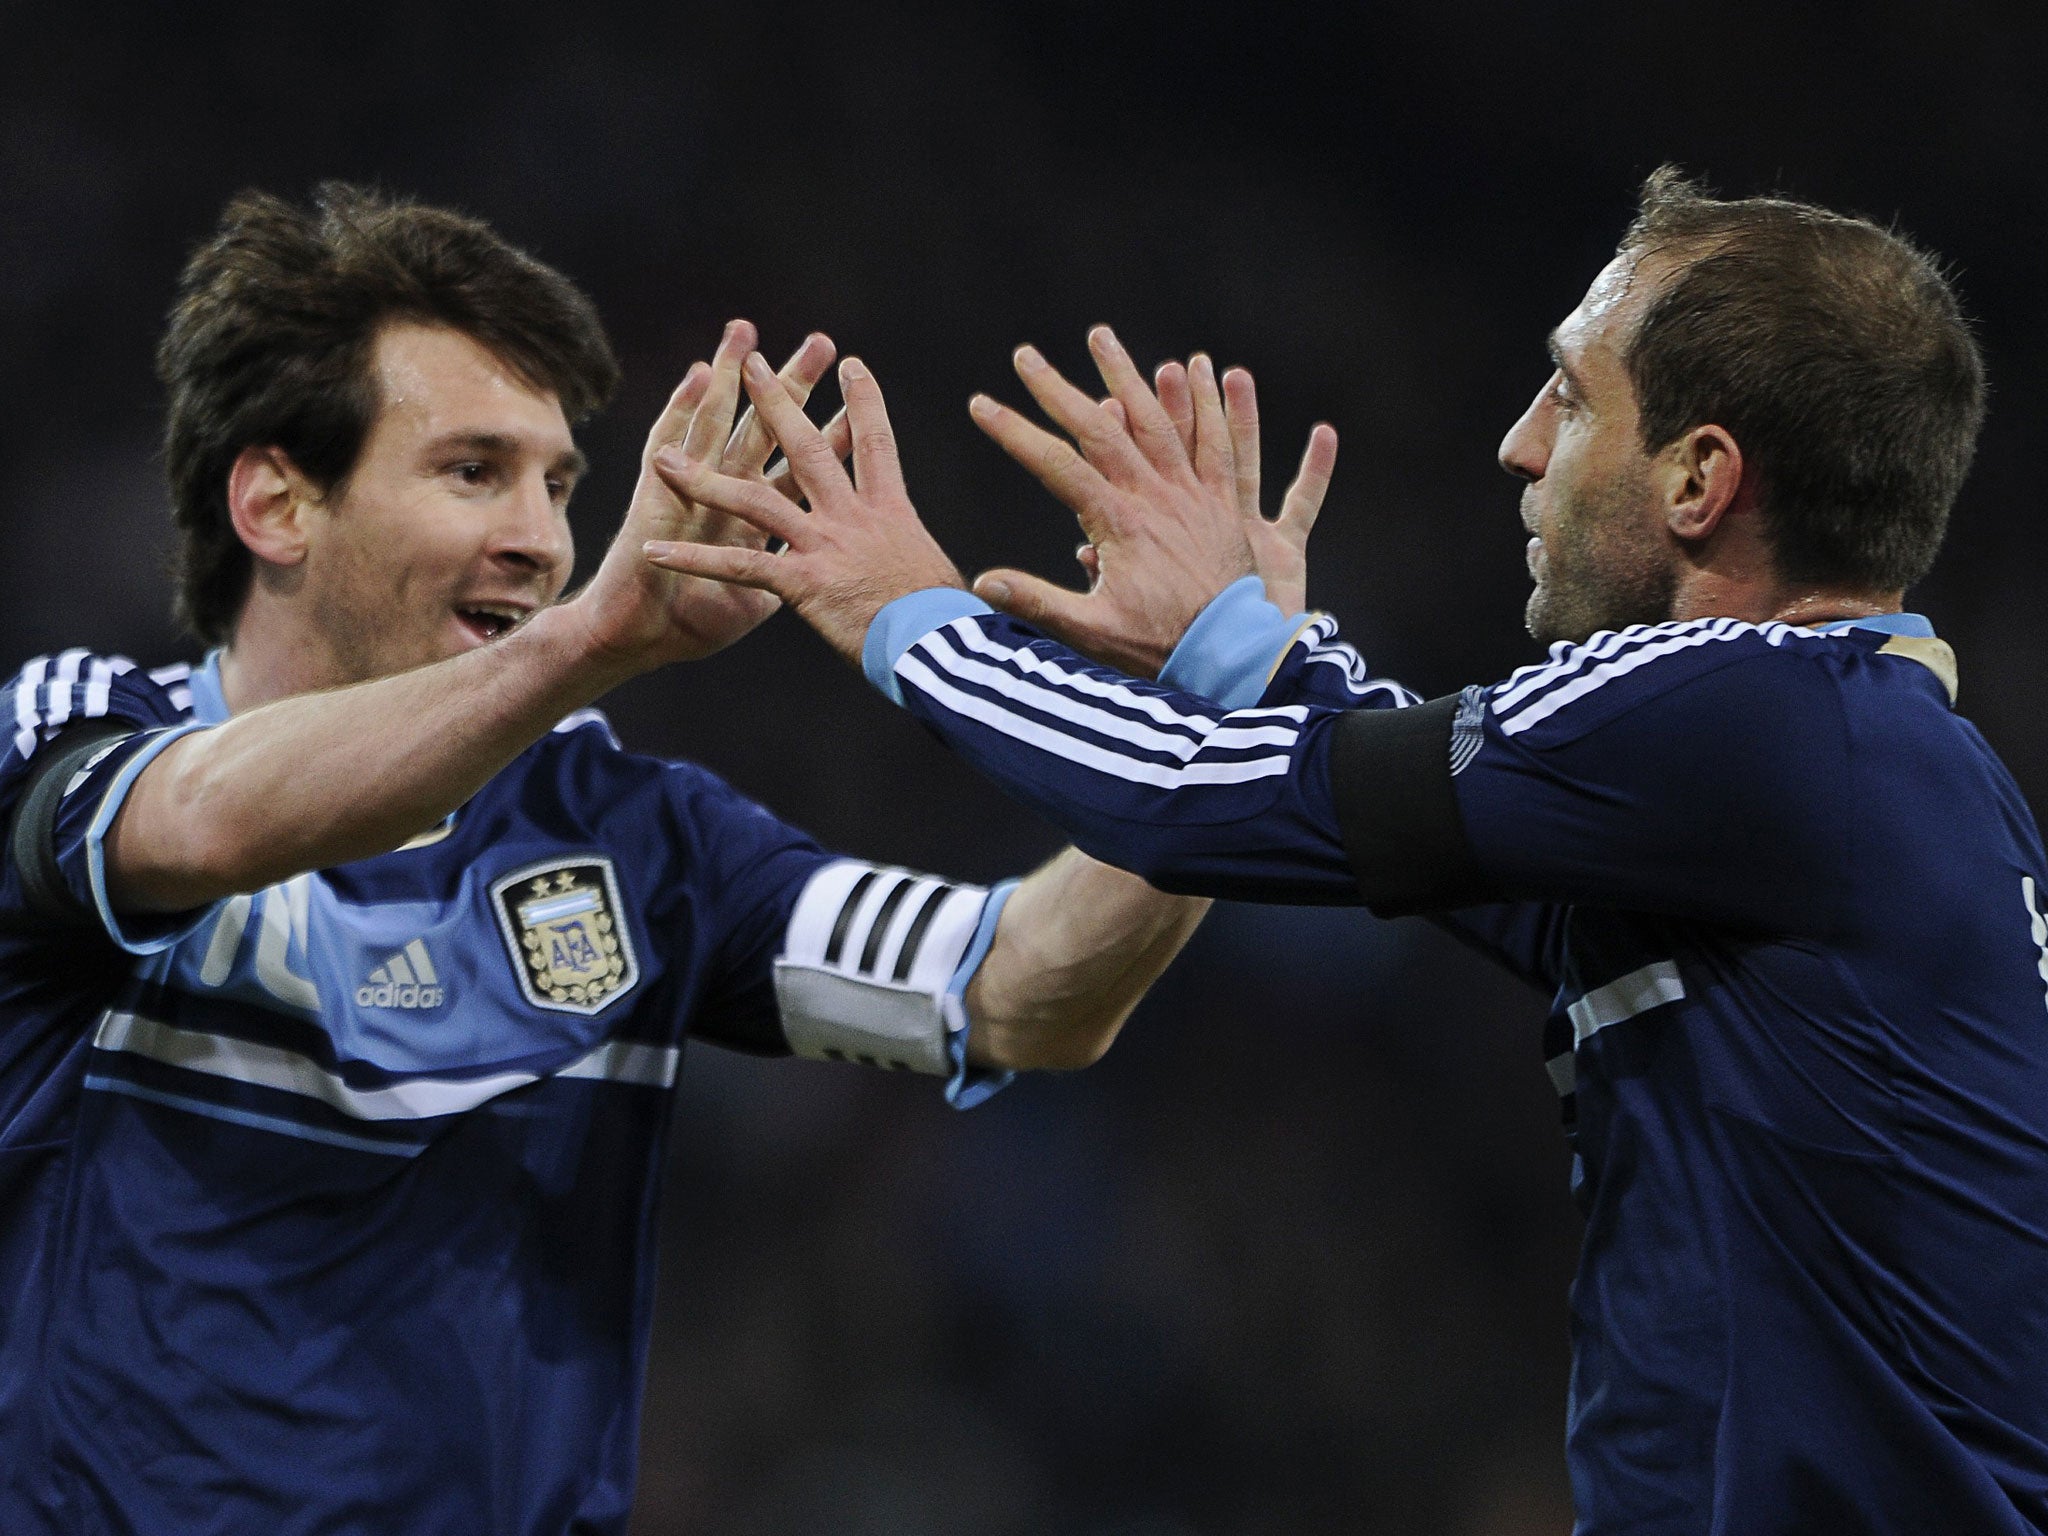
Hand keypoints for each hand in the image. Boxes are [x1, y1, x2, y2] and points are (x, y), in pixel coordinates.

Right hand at [566, 320, 850, 670]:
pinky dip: (682, 410)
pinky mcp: (656, 498)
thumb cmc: (692, 624)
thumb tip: (832, 579)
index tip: (862, 393)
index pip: (806, 467)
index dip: (834, 431)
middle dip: (792, 385)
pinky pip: (669, 444)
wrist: (640, 640)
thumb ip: (790, 581)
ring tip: (746, 333)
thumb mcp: (758, 602)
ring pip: (714, 422)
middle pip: (766, 429)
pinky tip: (697, 376)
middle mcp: (728, 494)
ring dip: (731, 377)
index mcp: (760, 518)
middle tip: (820, 340)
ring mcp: (690, 490)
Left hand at [642, 353, 964, 665]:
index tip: (851, 365)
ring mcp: (824, 546)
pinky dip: (693, 559)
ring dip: (704, 479)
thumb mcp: (935, 576)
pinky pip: (738, 564)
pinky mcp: (802, 582)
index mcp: (890, 512)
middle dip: (776, 402)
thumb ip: (912, 560)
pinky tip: (656, 552)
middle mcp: (853, 518)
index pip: (876, 444)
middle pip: (808, 448)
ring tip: (664, 459)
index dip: (863, 403)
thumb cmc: (948, 621)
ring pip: (755, 499)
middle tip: (752, 364)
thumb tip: (922, 568)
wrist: (939, 646)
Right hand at [968, 327, 1335, 673]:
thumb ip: (1038, 602)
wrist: (1233, 657)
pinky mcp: (1225, 502)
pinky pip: (1217, 440)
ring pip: (1158, 419)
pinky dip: (1206, 400)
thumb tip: (982, 582)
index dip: (1014, 432)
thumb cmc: (1160, 648)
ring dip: (1127, 374)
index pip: (1055, 465)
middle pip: (1101, 427)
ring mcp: (1194, 494)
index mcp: (1117, 524)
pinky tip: (1199, 366)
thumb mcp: (1093, 631)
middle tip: (1025, 354)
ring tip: (1100, 336)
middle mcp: (1155, 497)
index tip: (980, 404)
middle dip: (1057, 388)